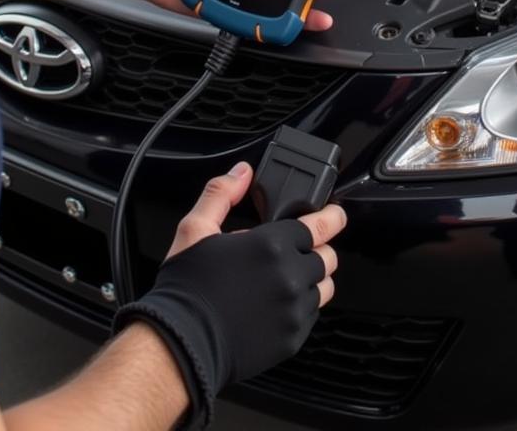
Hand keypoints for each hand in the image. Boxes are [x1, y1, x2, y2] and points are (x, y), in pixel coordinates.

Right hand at [112, 163, 344, 420]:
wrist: (181, 344)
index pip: (322, 225)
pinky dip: (301, 306)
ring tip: (286, 277)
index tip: (335, 214)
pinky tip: (276, 302)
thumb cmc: (187, 289)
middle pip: (327, 256)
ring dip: (312, 278)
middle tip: (295, 250)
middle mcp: (290, 276)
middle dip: (315, 249)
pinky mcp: (292, 336)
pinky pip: (312, 314)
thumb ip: (222, 193)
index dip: (331, 217)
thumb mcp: (196, 229)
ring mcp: (294, 309)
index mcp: (272, 244)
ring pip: (324, 286)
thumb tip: (242, 171)